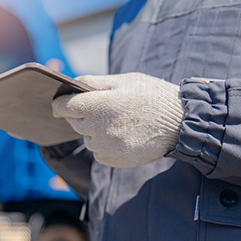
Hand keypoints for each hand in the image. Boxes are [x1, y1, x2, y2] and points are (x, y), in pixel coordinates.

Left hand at [52, 73, 183, 167]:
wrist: (180, 124)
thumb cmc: (151, 97)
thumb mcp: (124, 81)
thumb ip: (94, 82)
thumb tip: (70, 84)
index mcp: (100, 105)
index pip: (64, 106)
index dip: (60, 103)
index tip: (59, 103)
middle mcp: (98, 128)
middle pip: (74, 122)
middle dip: (81, 114)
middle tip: (101, 109)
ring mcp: (105, 146)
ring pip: (86, 137)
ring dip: (94, 130)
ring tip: (118, 122)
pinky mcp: (113, 160)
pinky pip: (97, 152)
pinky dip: (103, 145)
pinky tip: (122, 136)